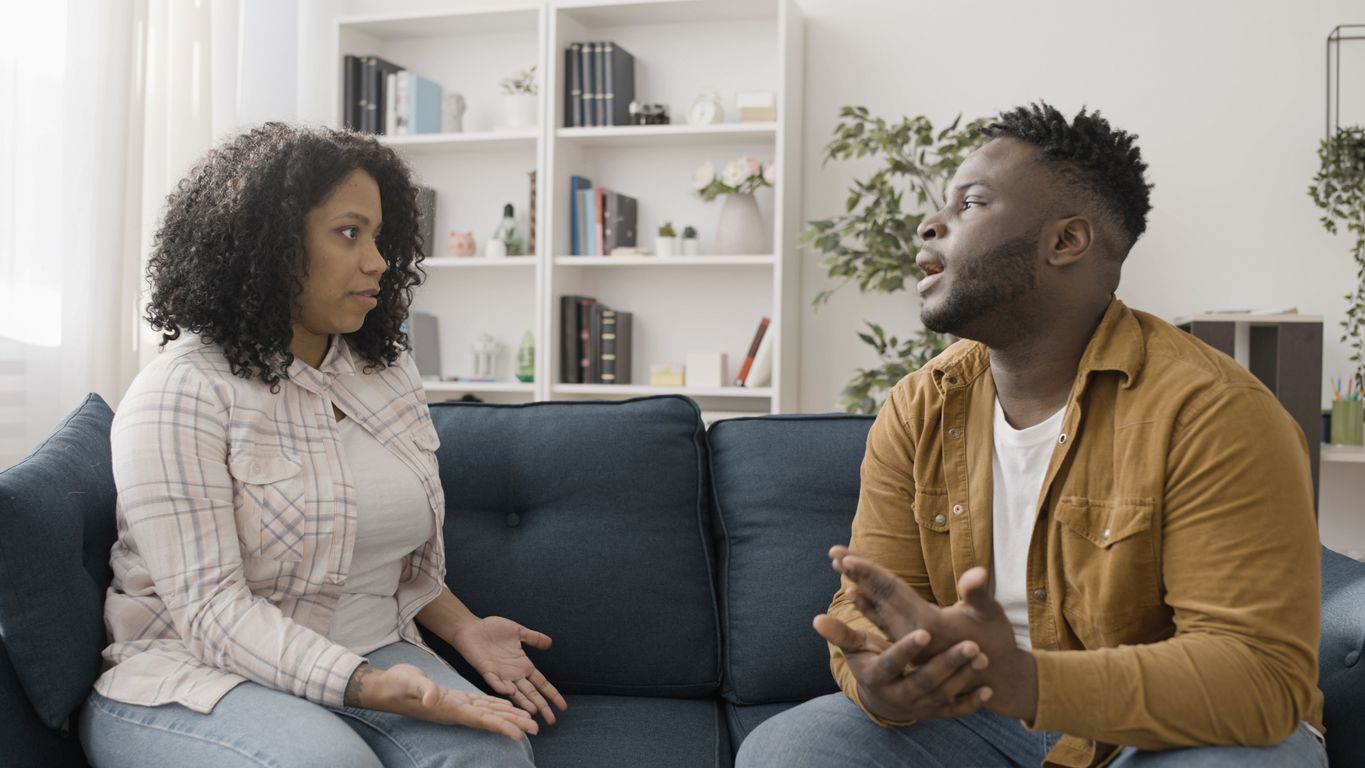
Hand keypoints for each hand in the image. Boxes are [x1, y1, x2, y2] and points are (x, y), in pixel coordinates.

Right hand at [347, 662, 537, 739]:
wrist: (385, 687)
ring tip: (529, 720)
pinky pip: (480, 704)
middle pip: (490, 719)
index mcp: (449, 708)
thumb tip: (433, 698)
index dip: (501, 726)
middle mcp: (456, 710)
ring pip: (489, 712)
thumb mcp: (410, 682)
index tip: (519, 734)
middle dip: (513, 723)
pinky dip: (496, 705)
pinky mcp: (454, 699)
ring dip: (509, 716)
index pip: (481, 720)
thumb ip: (423, 690)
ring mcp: (456, 706)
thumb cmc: (397, 685)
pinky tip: (507, 706)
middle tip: (536, 727)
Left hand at [449, 616, 567, 723]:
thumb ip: (533, 638)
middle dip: (542, 706)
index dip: (552, 694)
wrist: (471, 628)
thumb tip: (550, 643)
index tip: (563, 707)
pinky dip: (501, 687)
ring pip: (515, 692)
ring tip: (533, 712)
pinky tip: (510, 691)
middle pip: (531, 693)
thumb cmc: (492, 629)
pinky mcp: (486, 671)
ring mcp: (500, 674)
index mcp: (522, 665)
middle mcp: (513, 674)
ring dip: (523, 702)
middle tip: (552, 721)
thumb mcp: (518, 632)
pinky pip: (494, 681)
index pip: (541, 683)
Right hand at [814, 612, 991, 722]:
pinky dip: (972, 703)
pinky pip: (955, 711)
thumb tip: (816, 619)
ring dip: (964, 678)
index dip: (907, 650)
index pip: (892, 663)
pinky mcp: (936, 714)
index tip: (925, 632)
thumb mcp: (856, 650)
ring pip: (943, 695)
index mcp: (878, 677)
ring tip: (982, 657)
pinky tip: (988, 689)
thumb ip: (841, 635)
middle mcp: (899, 696)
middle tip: (971, 645)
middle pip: (924, 681)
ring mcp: (919, 707)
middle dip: (948, 663)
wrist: (884, 700)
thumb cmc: (870, 664)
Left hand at [830, 546, 1038, 720]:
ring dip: (858, 585)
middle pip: (877, 595)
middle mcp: (911, 632)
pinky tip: (853, 593)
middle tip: (833, 550)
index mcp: (926, 622)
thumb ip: (978, 593)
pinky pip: (882, 620)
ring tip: (838, 564)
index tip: (845, 556)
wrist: (995, 677)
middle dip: (856, 572)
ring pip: (876, 607)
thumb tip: (977, 572)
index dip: (869, 572)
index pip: (890, 590)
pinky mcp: (910, 642)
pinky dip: (867, 604)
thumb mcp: (990, 615)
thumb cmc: (996, 641)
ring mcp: (908, 638)